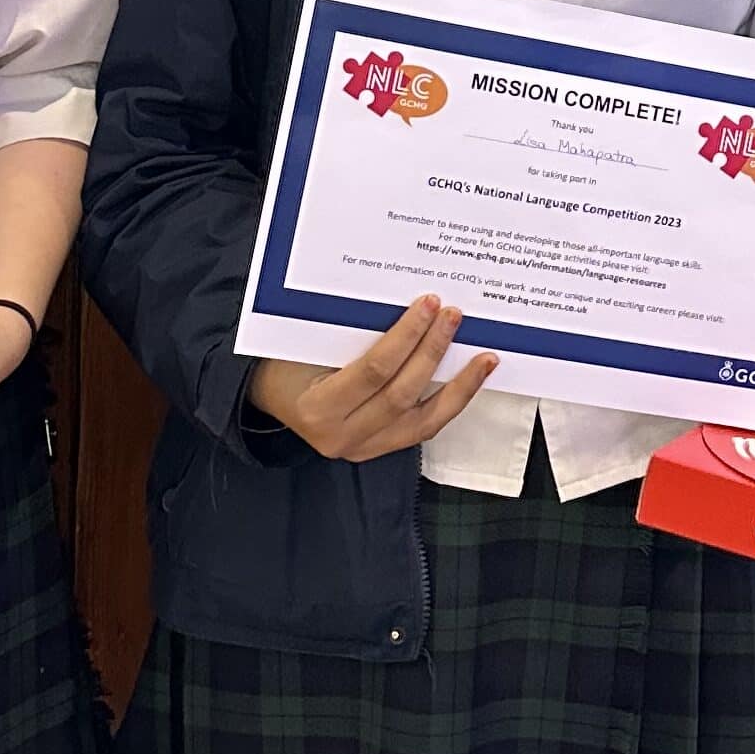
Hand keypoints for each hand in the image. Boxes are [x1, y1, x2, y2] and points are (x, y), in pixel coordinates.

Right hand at [249, 296, 498, 460]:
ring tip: (485, 357)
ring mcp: (362, 448)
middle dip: (432, 351)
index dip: (406, 337)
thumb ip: (350, 333)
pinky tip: (470, 380)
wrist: (269, 396)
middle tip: (453, 315)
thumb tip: (407, 305)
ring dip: (458, 386)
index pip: (374, 371)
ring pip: (423, 419)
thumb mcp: (303, 344)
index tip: (429, 304)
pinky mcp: (378, 449)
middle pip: (402, 394)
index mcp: (318, 408)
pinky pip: (423, 428)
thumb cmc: (283, 362)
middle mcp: (341, 437)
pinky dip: (451, 402)